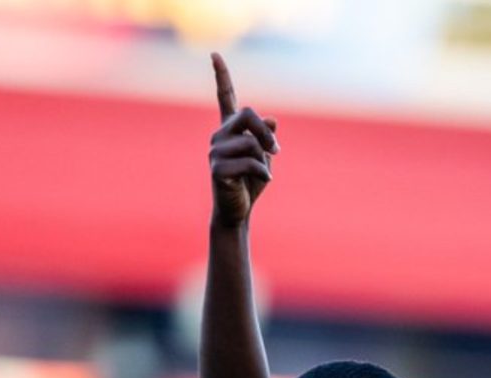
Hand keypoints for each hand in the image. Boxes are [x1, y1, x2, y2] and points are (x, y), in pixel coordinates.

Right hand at [208, 52, 279, 227]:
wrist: (238, 210)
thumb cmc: (250, 182)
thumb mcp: (264, 156)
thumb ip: (266, 137)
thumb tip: (271, 120)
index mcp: (230, 129)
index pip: (225, 98)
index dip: (221, 76)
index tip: (214, 54)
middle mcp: (219, 135)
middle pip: (247, 116)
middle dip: (265, 133)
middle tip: (276, 151)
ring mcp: (215, 151)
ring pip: (251, 143)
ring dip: (264, 160)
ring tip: (261, 172)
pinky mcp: (217, 168)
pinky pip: (250, 163)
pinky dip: (262, 173)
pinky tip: (263, 180)